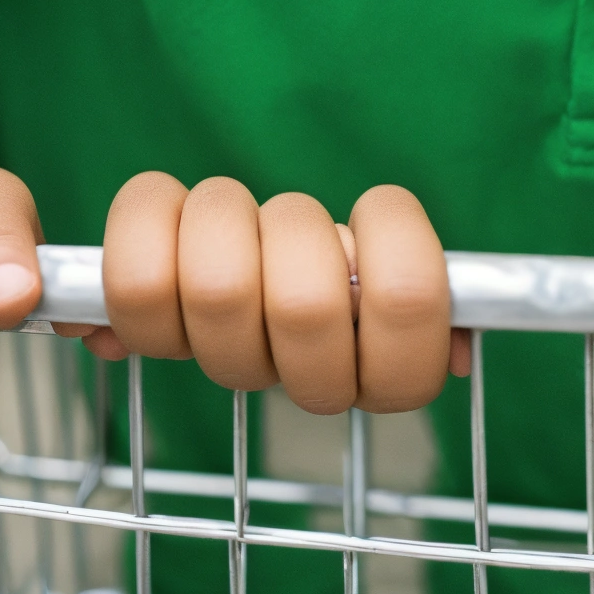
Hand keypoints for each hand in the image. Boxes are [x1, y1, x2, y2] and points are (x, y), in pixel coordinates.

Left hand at [69, 174, 464, 413]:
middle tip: (291, 218)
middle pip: (307, 304)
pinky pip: (136, 279)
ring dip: (226, 214)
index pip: (409, 313)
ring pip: (220, 286)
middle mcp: (299, 382)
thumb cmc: (336, 256)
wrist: (243, 253)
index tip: (374, 212)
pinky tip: (171, 213)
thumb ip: (425, 283)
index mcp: (382, 367)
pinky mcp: (147, 328)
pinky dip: (151, 217)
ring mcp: (220, 360)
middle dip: (298, 227)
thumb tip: (457, 345)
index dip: (397, 249)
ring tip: (232, 211)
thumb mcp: (392, 260)